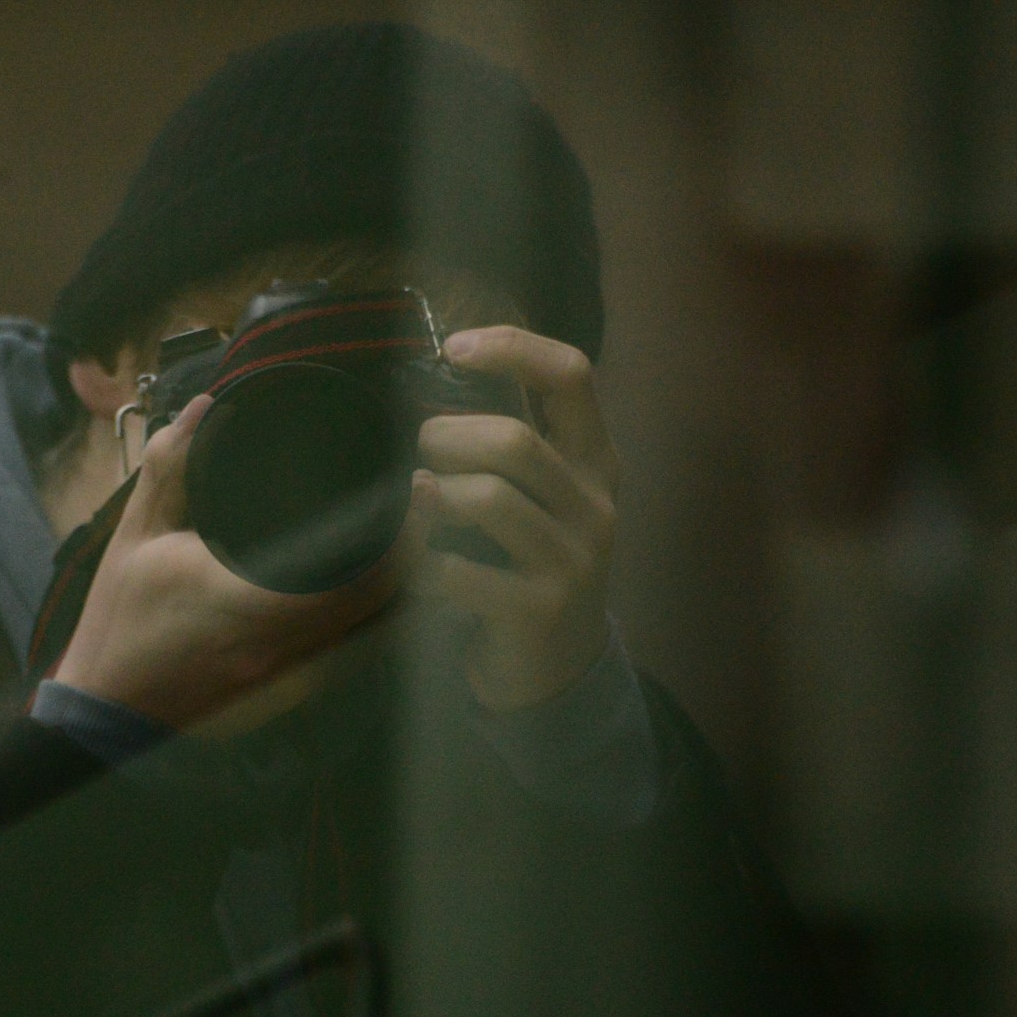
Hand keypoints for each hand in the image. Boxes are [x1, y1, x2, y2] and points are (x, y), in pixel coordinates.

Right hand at [53, 394, 428, 730]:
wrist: (109, 707)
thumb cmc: (119, 621)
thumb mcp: (135, 535)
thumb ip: (169, 469)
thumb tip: (204, 407)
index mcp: (244, 602)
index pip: (350, 573)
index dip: (398, 532)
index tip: (414, 485)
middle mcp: (282, 644)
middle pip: (383, 598)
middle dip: (415, 544)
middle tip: (422, 494)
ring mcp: (294, 674)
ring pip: (378, 627)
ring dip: (403, 577)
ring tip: (411, 526)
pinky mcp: (295, 687)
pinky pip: (359, 645)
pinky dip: (379, 609)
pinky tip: (381, 575)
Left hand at [417, 325, 617, 711]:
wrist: (558, 668)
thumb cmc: (532, 564)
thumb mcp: (541, 498)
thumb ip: (508, 445)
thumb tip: (439, 382)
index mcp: (595, 462)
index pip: (571, 376)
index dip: (513, 349)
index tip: (454, 348)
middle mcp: (595, 505)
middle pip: (515, 441)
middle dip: (449, 437)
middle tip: (423, 453)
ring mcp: (572, 560)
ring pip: (488, 498)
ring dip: (435, 496)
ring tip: (423, 502)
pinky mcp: (538, 608)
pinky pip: (459, 569)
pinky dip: (424, 561)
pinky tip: (420, 566)